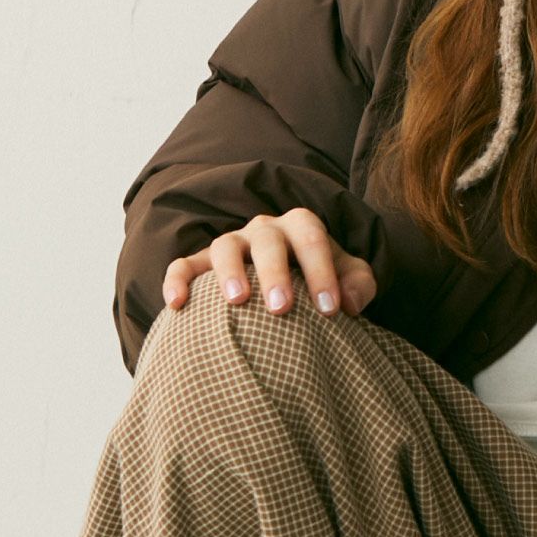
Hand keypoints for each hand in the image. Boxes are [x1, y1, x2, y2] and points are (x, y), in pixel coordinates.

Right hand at [162, 208, 378, 318]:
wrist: (290, 279)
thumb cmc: (321, 279)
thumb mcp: (349, 278)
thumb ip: (359, 284)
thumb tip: (350, 302)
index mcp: (301, 226)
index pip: (312, 239)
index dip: (322, 272)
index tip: (330, 310)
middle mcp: (264, 229)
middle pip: (267, 241)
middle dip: (274, 273)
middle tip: (282, 308)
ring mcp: (232, 243)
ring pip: (224, 246)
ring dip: (229, 272)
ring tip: (237, 302)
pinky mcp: (202, 263)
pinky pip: (184, 264)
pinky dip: (177, 279)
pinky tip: (177, 304)